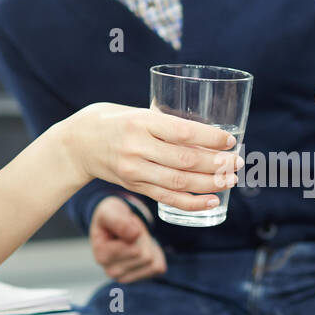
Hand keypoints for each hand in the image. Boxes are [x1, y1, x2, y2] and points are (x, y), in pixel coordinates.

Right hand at [63, 103, 241, 211]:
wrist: (77, 144)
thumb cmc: (114, 121)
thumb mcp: (137, 112)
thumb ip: (166, 122)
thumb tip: (207, 132)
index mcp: (141, 122)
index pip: (182, 132)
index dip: (210, 139)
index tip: (230, 141)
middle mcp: (137, 147)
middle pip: (184, 160)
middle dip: (216, 164)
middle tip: (238, 163)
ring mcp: (135, 170)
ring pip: (179, 182)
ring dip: (210, 184)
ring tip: (231, 181)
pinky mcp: (135, 186)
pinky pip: (167, 198)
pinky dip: (192, 203)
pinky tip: (212, 201)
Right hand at [90, 196, 167, 282]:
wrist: (114, 224)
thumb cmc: (111, 217)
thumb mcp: (109, 212)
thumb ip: (118, 221)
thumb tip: (133, 235)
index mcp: (102, 257)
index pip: (136, 250)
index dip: (136, 234)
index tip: (125, 228)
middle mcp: (112, 272)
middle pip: (145, 257)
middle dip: (142, 241)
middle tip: (131, 234)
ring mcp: (125, 278)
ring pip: (152, 263)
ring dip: (148, 247)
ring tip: (135, 241)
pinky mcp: (139, 278)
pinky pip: (159, 268)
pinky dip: (155, 255)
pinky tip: (143, 249)